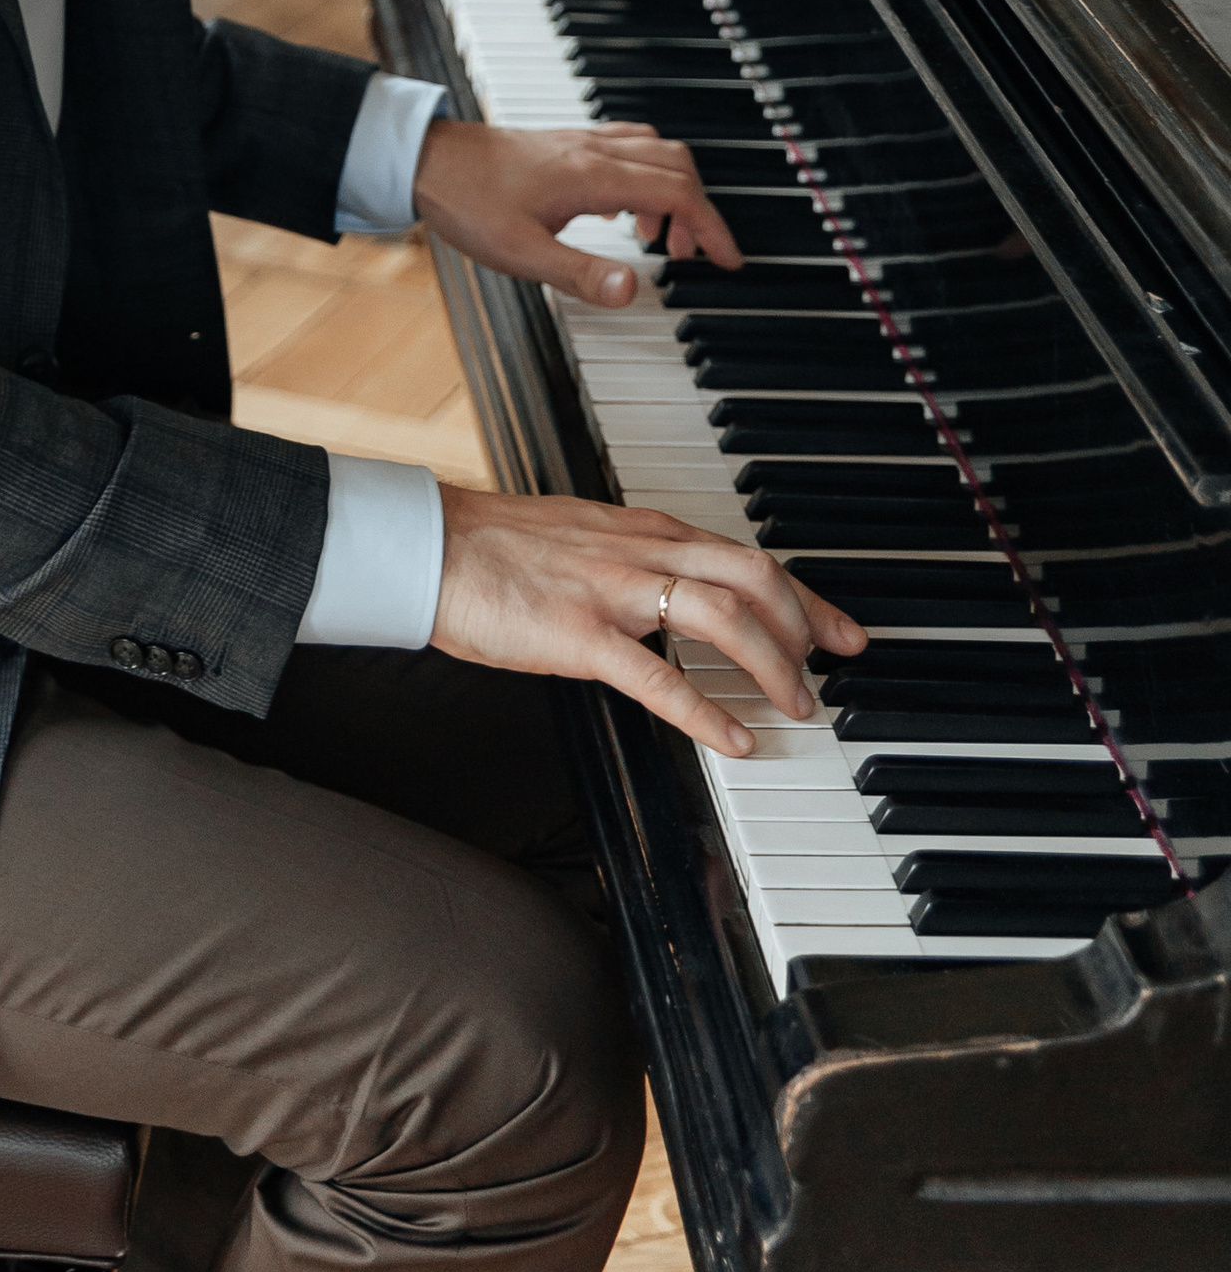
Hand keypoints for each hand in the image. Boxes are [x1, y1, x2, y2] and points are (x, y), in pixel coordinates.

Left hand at [413, 118, 741, 306]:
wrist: (423, 158)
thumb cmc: (465, 201)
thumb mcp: (521, 252)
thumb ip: (580, 274)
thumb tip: (633, 292)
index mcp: (592, 176)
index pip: (677, 192)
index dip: (710, 227)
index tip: (727, 260)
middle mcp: (592, 151)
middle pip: (675, 166)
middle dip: (699, 211)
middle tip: (697, 257)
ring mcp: (578, 143)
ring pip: (653, 151)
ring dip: (673, 191)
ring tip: (660, 241)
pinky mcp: (562, 145)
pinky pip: (625, 148)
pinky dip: (644, 176)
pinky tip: (622, 209)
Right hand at [432, 484, 865, 758]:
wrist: (433, 545)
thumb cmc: (496, 546)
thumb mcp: (583, 537)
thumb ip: (634, 559)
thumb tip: (673, 591)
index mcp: (643, 529)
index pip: (745, 555)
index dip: (803, 595)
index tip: (838, 629)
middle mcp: (640, 550)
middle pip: (753, 578)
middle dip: (806, 626)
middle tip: (833, 669)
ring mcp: (613, 591)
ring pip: (723, 617)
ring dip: (772, 666)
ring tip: (794, 706)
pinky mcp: (580, 634)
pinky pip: (660, 676)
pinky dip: (707, 712)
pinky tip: (733, 741)